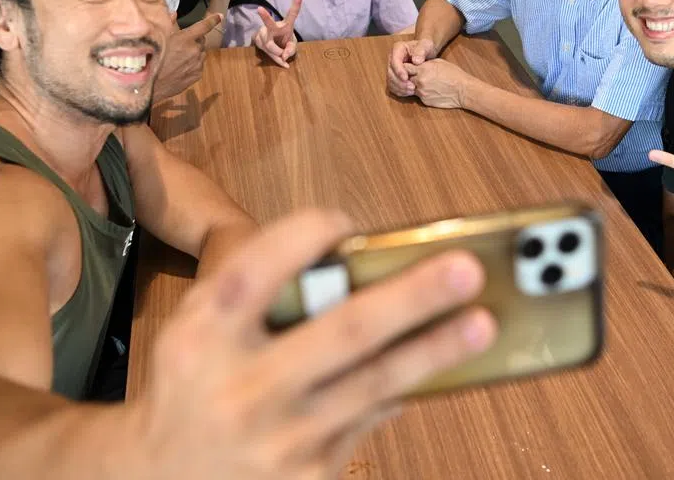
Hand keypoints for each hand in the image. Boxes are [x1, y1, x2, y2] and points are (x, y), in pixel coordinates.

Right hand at [135, 209, 495, 478]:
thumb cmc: (192, 384)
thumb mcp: (198, 326)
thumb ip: (252, 288)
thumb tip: (347, 258)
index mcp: (204, 335)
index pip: (257, 272)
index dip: (303, 236)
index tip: (344, 218)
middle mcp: (240, 387)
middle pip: (339, 332)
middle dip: (410, 297)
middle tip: (464, 268)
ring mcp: (280, 437)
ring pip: (372, 386)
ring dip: (433, 350)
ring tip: (481, 322)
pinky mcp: (309, 474)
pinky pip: (370, 420)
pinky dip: (406, 388)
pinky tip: (440, 364)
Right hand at [153, 14, 222, 100]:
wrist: (149, 84)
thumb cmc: (150, 59)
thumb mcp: (158, 38)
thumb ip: (169, 24)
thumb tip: (173, 14)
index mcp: (186, 39)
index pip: (204, 26)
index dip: (212, 20)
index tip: (219, 16)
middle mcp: (195, 51)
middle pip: (201, 41)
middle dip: (194, 40)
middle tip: (181, 45)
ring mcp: (197, 64)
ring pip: (200, 54)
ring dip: (194, 53)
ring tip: (178, 58)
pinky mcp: (197, 75)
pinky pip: (199, 65)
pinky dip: (193, 64)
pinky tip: (180, 67)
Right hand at [253, 0, 302, 67]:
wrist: (273, 47)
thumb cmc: (285, 43)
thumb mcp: (292, 47)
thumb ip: (291, 51)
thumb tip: (284, 56)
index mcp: (287, 24)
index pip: (292, 13)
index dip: (296, 2)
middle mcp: (274, 26)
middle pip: (269, 23)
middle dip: (265, 16)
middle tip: (260, 9)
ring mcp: (264, 32)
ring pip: (269, 45)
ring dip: (277, 54)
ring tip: (282, 54)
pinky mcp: (257, 39)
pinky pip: (266, 52)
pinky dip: (275, 59)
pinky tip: (281, 61)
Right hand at [386, 38, 436, 96]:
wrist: (426, 52)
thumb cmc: (425, 47)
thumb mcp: (426, 45)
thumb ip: (421, 51)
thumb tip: (416, 61)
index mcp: (397, 49)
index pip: (394, 61)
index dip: (398, 70)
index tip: (406, 77)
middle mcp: (392, 59)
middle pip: (390, 72)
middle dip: (400, 81)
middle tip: (412, 87)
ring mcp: (393, 68)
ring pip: (390, 80)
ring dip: (400, 88)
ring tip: (412, 91)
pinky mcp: (395, 76)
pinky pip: (393, 86)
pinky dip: (400, 91)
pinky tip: (409, 93)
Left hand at [403, 59, 471, 109]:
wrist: (462, 90)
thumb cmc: (454, 74)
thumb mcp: (439, 63)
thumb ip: (425, 64)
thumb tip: (417, 65)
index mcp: (422, 69)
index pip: (405, 67)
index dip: (405, 67)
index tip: (407, 67)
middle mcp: (419, 81)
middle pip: (405, 79)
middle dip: (407, 77)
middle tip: (412, 76)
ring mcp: (421, 92)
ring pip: (410, 88)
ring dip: (414, 86)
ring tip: (424, 83)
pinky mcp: (425, 101)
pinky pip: (418, 96)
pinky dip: (422, 93)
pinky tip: (431, 91)